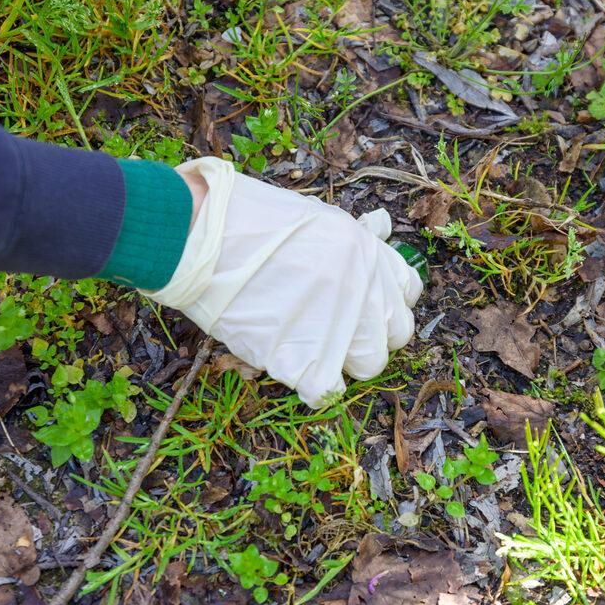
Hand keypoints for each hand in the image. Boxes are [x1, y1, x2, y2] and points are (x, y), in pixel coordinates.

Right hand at [146, 158, 422, 406]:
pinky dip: (311, 386)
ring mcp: (333, 323)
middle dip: (368, 337)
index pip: (408, 291)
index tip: (362, 307)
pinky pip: (325, 389)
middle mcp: (360, 287)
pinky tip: (292, 368)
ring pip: (367, 365)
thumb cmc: (245, 216)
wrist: (196, 233)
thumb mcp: (314, 214)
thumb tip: (381, 227)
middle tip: (333, 332)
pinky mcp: (300, 355)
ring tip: (309, 349)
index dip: (385, 302)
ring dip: (342, 361)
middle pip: (394, 334)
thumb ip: (351, 236)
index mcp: (364, 251)